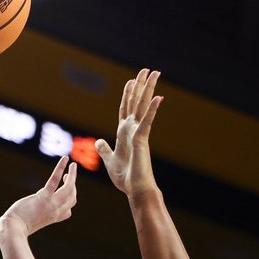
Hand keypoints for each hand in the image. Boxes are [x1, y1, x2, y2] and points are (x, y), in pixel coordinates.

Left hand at [0, 156, 77, 236]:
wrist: (13, 228)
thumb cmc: (18, 225)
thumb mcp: (32, 221)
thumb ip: (37, 215)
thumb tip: (33, 210)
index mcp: (53, 218)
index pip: (68, 211)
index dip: (69, 201)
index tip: (65, 191)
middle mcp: (56, 211)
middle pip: (72, 198)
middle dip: (73, 186)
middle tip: (68, 175)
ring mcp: (51, 204)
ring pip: (69, 189)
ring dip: (73, 175)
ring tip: (73, 165)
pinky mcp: (43, 197)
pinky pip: (55, 180)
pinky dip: (61, 168)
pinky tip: (65, 159)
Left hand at [96, 68, 162, 197]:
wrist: (135, 189)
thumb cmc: (125, 177)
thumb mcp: (109, 160)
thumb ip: (104, 149)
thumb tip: (100, 141)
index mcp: (124, 132)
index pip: (126, 108)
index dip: (128, 93)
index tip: (132, 80)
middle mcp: (132, 129)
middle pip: (136, 102)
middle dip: (141, 85)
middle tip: (147, 69)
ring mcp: (138, 133)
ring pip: (143, 106)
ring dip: (149, 89)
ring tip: (155, 73)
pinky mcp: (142, 140)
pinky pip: (147, 121)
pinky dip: (152, 109)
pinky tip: (158, 97)